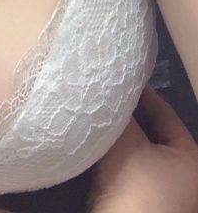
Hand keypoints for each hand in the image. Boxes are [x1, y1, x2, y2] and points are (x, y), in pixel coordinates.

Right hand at [87, 83, 197, 212]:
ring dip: (112, 140)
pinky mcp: (136, 209)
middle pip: (147, 134)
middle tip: (99, 96)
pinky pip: (120, 175)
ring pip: (132, 155)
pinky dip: (106, 161)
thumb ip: (119, 117)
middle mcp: (180, 178)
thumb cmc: (139, 194)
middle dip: (123, 117)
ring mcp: (159, 197)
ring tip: (88, 118)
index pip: (164, 112)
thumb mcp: (128, 147)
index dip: (140, 93)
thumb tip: (106, 92)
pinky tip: (87, 148)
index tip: (117, 76)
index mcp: (191, 159)